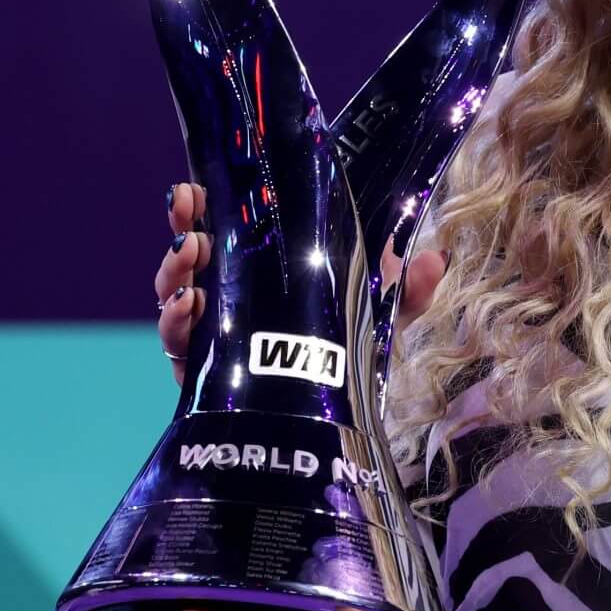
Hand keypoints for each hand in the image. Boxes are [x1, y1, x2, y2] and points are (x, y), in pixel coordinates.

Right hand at [156, 180, 449, 386]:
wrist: (339, 415)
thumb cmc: (348, 348)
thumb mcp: (378, 314)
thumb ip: (407, 289)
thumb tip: (436, 258)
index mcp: (258, 269)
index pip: (219, 229)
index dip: (197, 209)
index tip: (192, 195)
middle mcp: (227, 297)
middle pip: (189, 260)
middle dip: (182, 240)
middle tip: (190, 234)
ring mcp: (211, 336)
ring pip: (175, 299)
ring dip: (173, 280)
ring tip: (188, 280)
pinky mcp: (205, 377)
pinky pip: (177, 350)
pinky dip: (175, 327)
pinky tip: (185, 312)